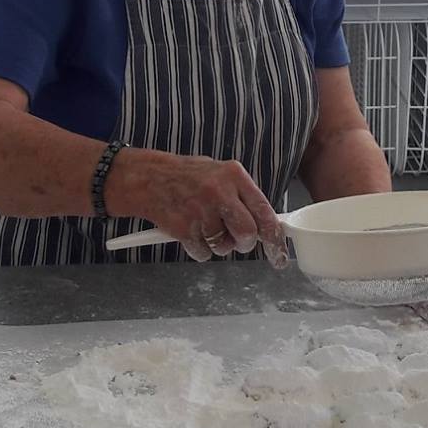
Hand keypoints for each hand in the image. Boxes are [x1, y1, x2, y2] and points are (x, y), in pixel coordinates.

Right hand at [114, 151, 286, 266]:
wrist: (149, 178)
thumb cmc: (188, 177)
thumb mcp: (220, 174)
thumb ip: (243, 196)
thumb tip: (267, 224)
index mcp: (234, 176)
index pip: (264, 213)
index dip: (274, 238)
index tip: (278, 254)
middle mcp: (219, 192)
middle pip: (247, 233)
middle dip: (243, 243)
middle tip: (234, 238)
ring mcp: (200, 211)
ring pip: (224, 247)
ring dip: (217, 245)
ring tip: (204, 225)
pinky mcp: (184, 228)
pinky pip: (203, 253)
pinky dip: (199, 249)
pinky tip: (190, 230)